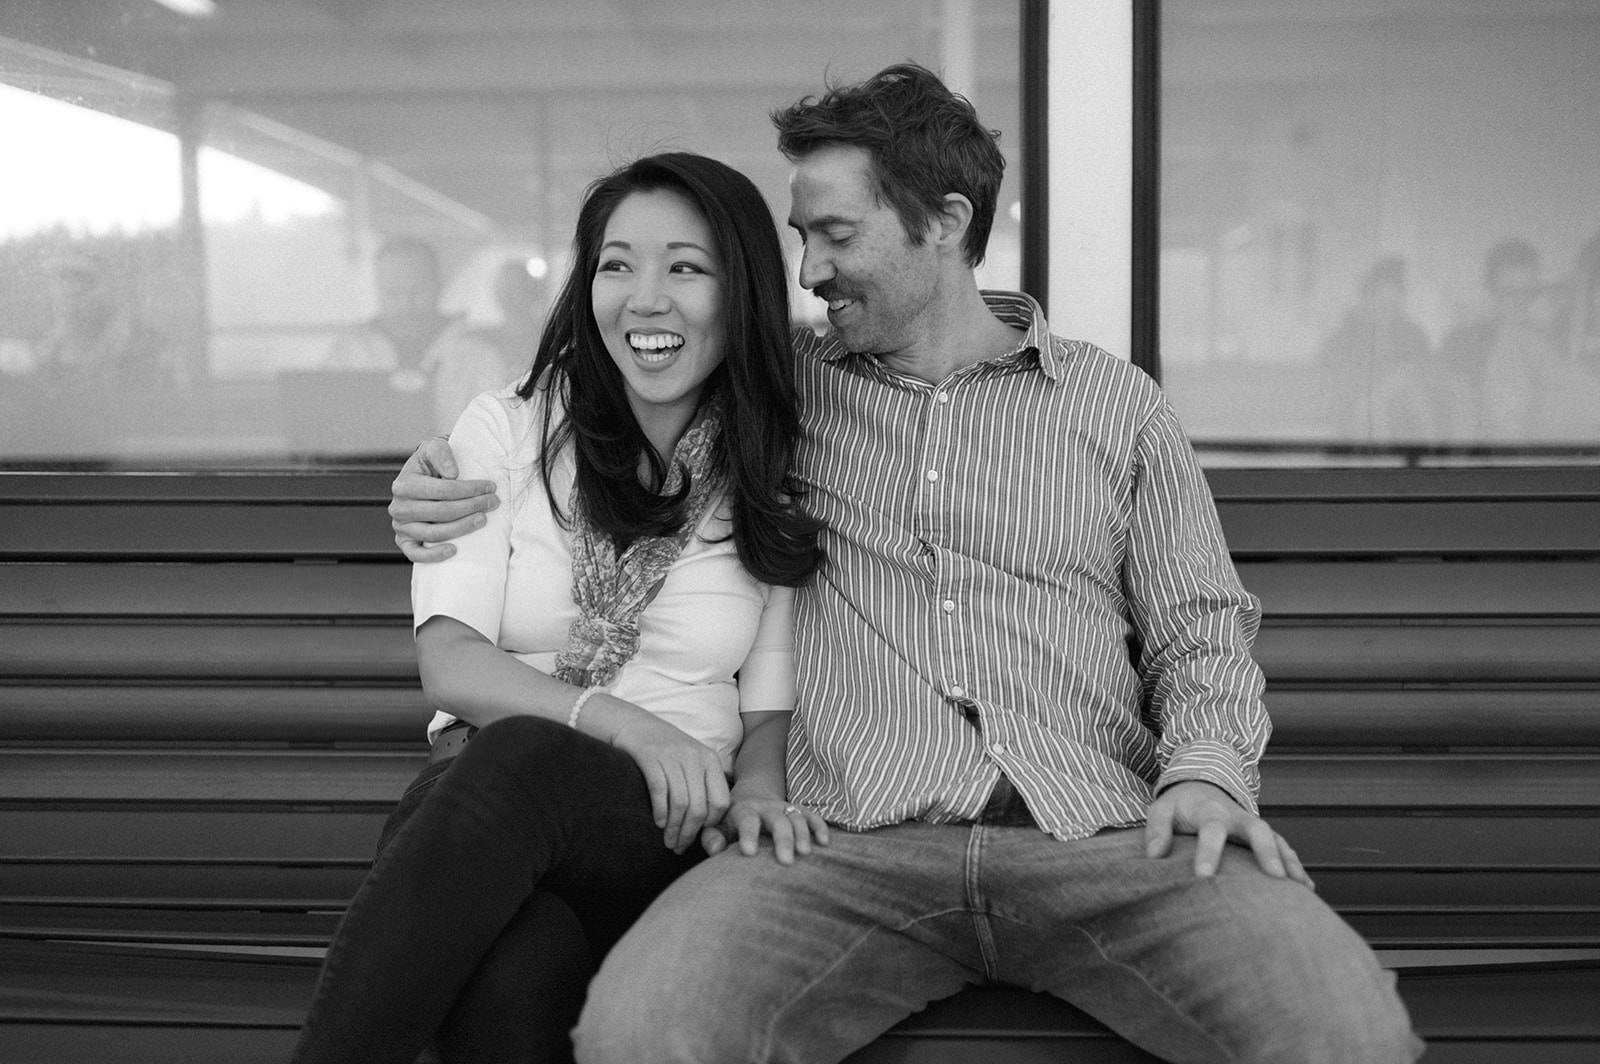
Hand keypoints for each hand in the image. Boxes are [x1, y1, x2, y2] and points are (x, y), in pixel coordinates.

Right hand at [389, 436, 498, 561]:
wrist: (424, 476)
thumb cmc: (433, 462)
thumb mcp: (434, 447)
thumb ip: (441, 452)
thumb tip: (452, 473)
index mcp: (404, 484)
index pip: (441, 490)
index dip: (469, 489)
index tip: (490, 487)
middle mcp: (399, 506)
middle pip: (440, 512)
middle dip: (471, 507)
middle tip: (493, 503)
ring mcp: (400, 526)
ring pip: (433, 534)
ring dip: (462, 528)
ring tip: (482, 520)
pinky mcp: (404, 541)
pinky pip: (416, 554)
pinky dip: (434, 555)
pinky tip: (454, 550)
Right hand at [606, 707, 729, 853]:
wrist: (634, 724)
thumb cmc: (665, 749)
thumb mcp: (692, 760)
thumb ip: (703, 784)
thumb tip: (708, 823)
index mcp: (710, 760)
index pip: (720, 802)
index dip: (711, 824)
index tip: (698, 836)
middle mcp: (694, 757)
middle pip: (699, 807)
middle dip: (689, 833)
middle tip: (679, 847)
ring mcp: (672, 755)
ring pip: (680, 803)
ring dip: (674, 828)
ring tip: (668, 841)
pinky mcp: (650, 756)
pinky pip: (660, 791)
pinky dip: (660, 811)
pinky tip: (658, 822)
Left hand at [700, 798, 829, 864]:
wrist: (752, 797)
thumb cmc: (731, 822)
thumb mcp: (717, 826)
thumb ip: (712, 837)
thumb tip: (716, 850)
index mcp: (744, 811)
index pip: (747, 820)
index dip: (748, 834)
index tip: (749, 852)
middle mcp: (767, 808)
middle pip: (777, 820)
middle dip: (782, 839)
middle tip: (785, 861)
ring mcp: (786, 809)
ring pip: (797, 818)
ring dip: (803, 835)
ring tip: (805, 854)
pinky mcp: (800, 812)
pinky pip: (813, 817)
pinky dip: (820, 827)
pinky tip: (825, 843)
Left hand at [1144, 780, 1312, 887]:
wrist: (1202, 787)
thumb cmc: (1180, 806)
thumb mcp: (1161, 809)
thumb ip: (1156, 828)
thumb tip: (1154, 855)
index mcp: (1210, 811)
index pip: (1211, 830)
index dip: (1208, 852)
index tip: (1204, 877)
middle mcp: (1238, 817)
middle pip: (1257, 829)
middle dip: (1267, 851)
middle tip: (1275, 877)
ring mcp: (1255, 826)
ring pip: (1277, 840)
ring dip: (1289, 862)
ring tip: (1299, 889)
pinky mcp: (1266, 837)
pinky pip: (1285, 850)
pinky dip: (1296, 867)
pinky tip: (1306, 889)